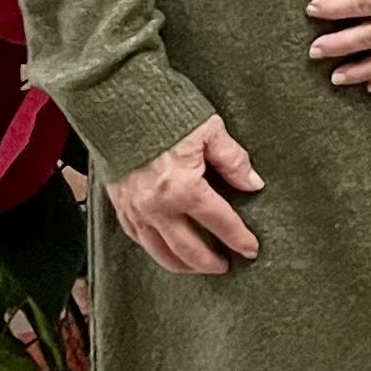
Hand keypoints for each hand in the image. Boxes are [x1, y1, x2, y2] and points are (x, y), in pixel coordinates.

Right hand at [105, 112, 264, 275]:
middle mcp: (157, 207)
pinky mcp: (119, 206)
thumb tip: (253, 184)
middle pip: (189, 249)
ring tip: (199, 267)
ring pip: (160, 252)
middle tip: (226, 265)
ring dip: (182, 265)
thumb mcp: (210, 130)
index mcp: (184, 188)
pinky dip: (155, 250)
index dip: (239, 238)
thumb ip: (233, 161)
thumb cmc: (165, 112)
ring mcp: (135, 210)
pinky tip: (166, 250)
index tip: (251, 249)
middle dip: (210, 262)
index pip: (220, 222)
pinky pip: (138, 240)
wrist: (118, 103)